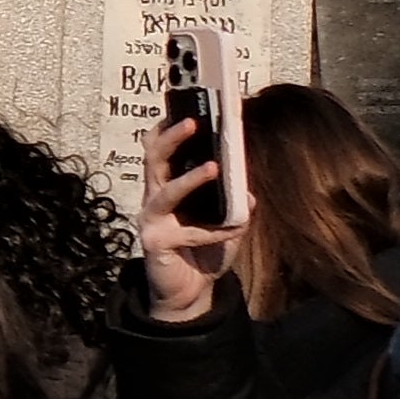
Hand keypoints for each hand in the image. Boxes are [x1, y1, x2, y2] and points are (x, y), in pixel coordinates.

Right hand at [138, 118, 244, 319]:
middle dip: (171, 139)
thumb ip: (234, 204)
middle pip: (154, 160)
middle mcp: (155, 199)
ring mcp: (152, 221)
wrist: (189, 293)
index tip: (183, 105)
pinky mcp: (156, 243)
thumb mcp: (226, 223)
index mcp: (168, 186)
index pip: (161, 150)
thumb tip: (247, 189)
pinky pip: (187, 232)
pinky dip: (213, 231)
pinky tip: (234, 229)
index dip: (168, 128)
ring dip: (189, 178)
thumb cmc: (204, 253)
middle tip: (192, 121)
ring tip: (212, 166)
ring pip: (163, 191)